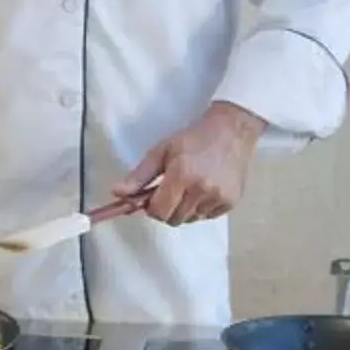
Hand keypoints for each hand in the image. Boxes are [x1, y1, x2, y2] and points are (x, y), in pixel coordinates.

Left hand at [115, 102, 264, 225]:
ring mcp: (218, 198)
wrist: (232, 130)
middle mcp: (201, 190)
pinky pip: (208, 217)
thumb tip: (117, 194)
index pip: (158, 212)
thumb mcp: (162, 151)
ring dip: (184, 209)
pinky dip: (202, 208)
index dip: (151, 207)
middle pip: (173, 219)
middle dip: (167, 209)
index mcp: (181, 176)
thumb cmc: (193, 138)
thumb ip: (139, 175)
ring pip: (190, 219)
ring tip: (189, 187)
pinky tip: (205, 189)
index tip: (153, 197)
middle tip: (171, 190)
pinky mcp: (231, 202)